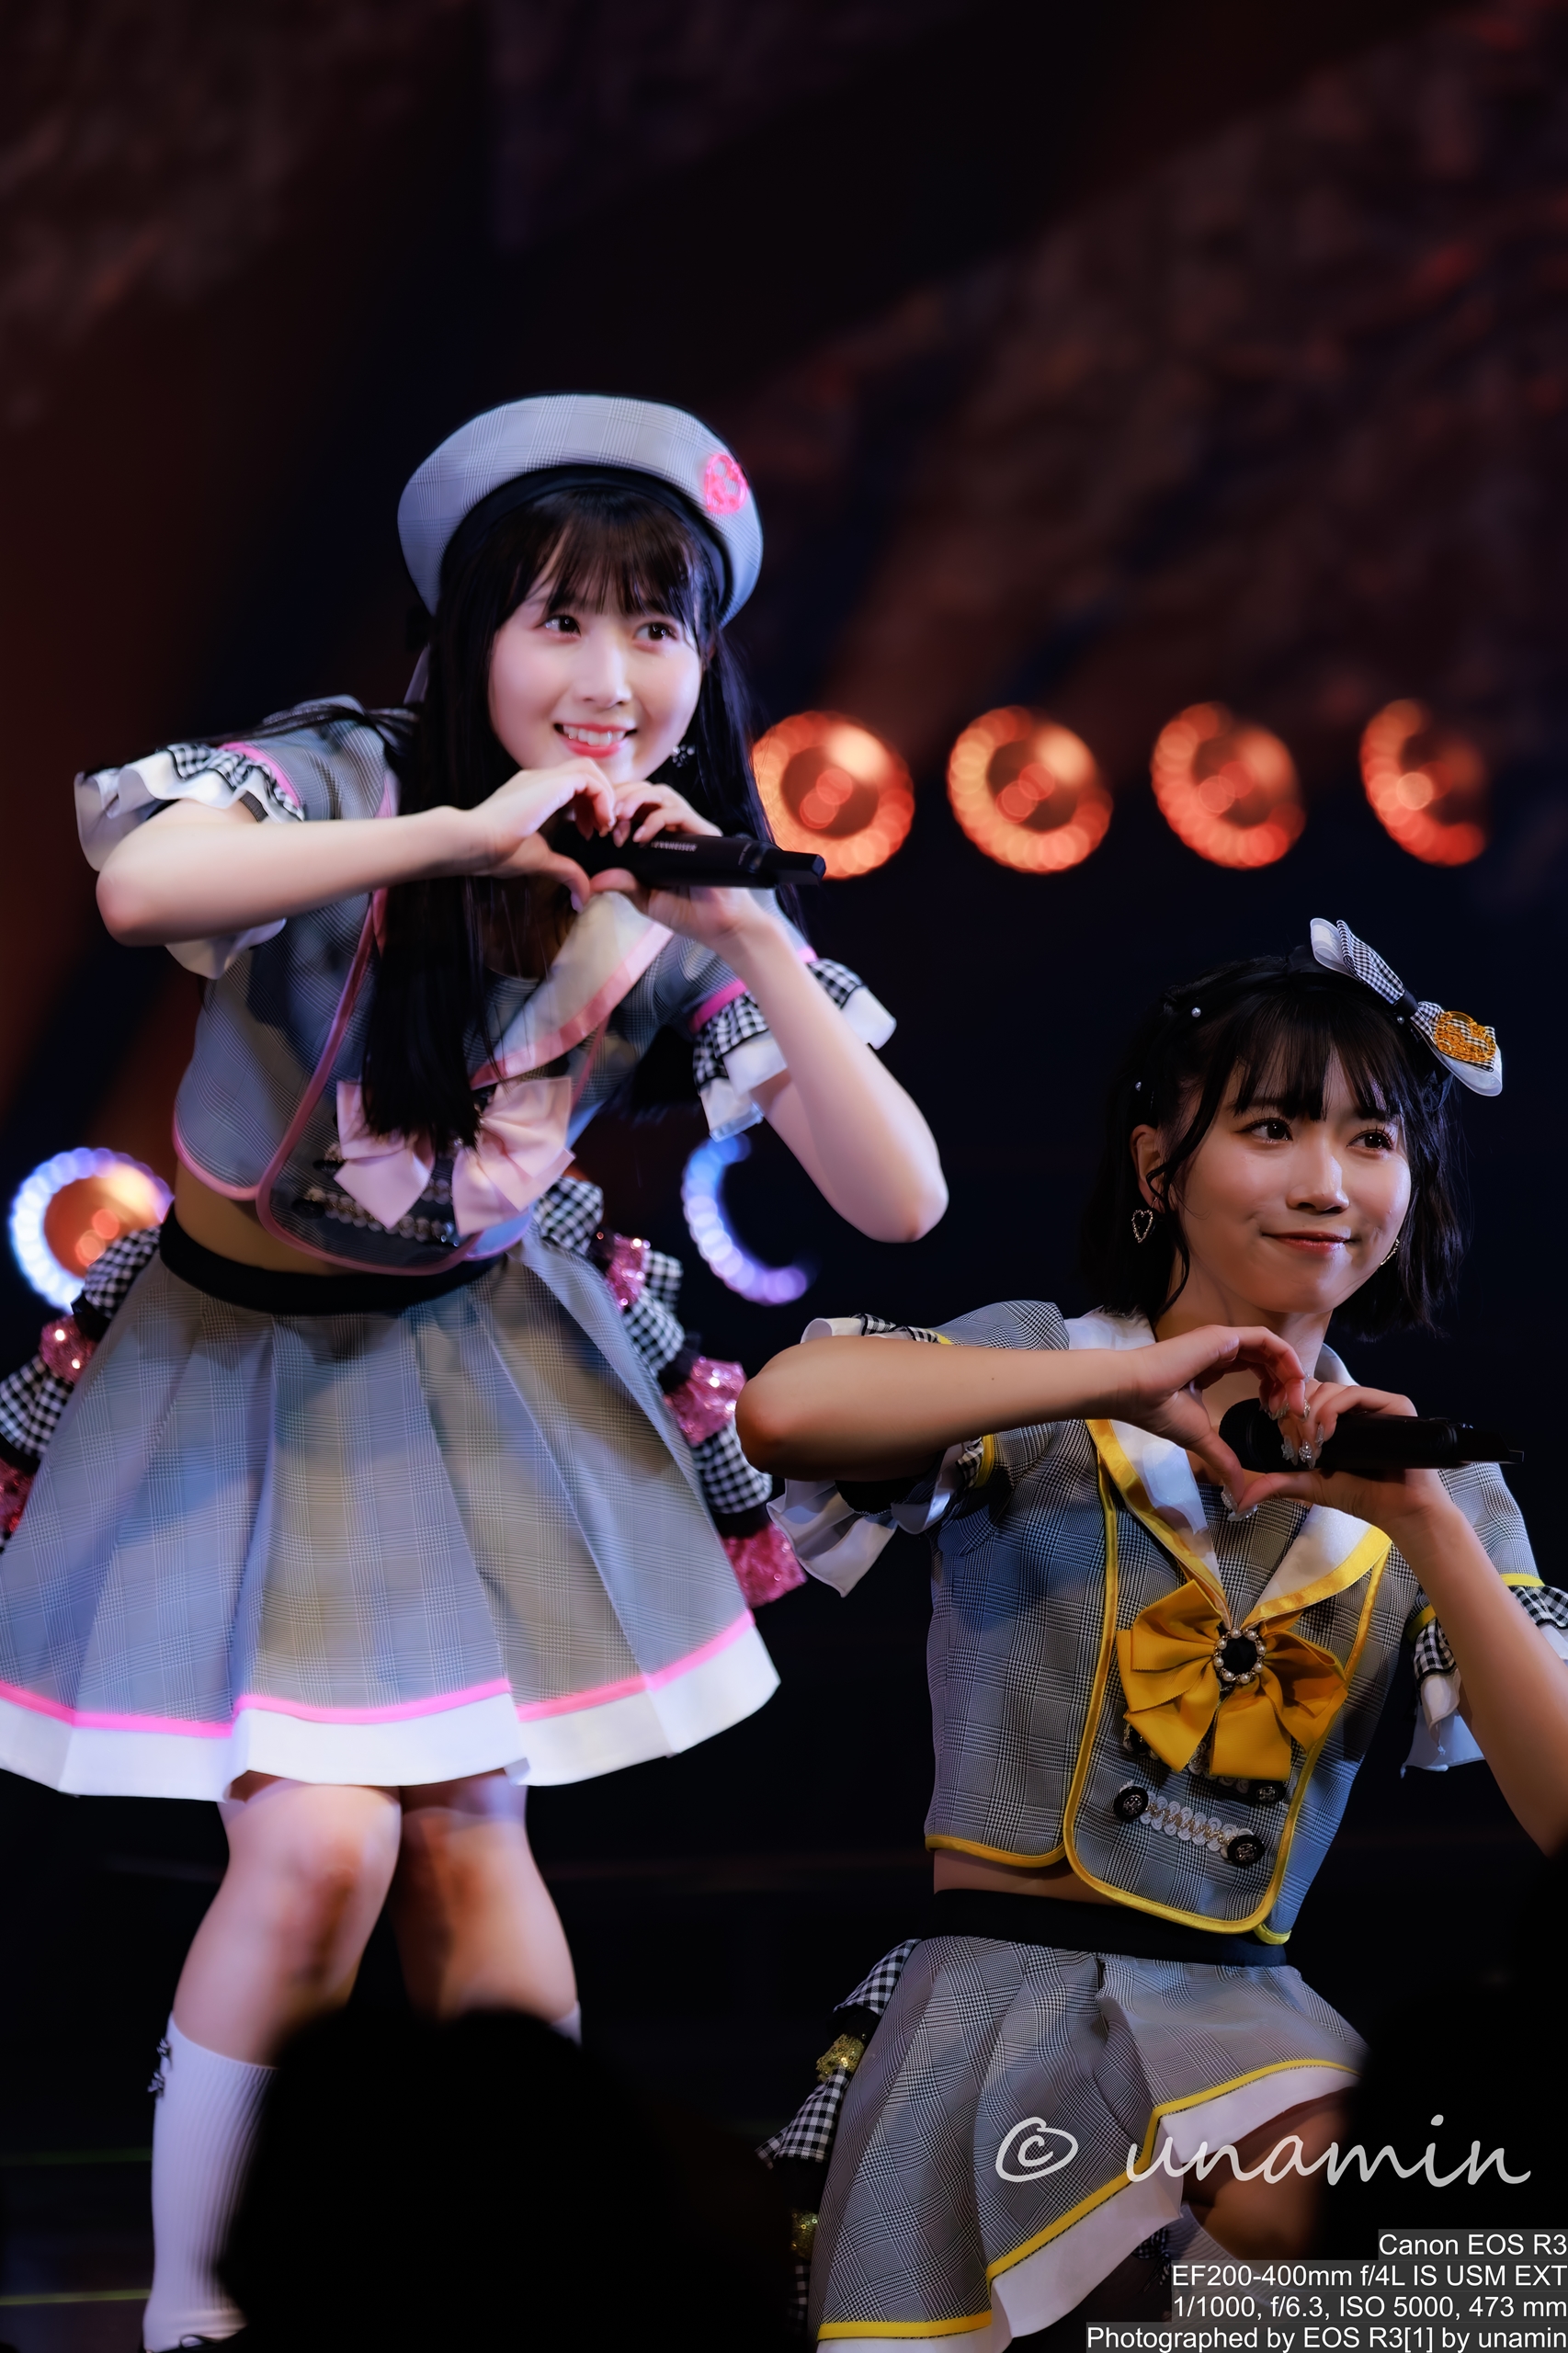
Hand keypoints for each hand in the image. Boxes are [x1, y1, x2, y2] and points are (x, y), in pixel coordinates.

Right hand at [457, 761, 618, 896]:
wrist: (473, 841)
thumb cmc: (495, 852)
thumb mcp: (540, 861)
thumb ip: (565, 872)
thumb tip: (582, 899)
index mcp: (533, 793)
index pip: (571, 785)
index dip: (588, 806)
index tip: (587, 834)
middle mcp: (539, 779)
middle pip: (583, 772)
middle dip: (600, 799)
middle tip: (601, 829)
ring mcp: (543, 777)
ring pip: (588, 769)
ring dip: (603, 796)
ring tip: (602, 825)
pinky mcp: (551, 783)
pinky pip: (588, 779)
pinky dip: (602, 798)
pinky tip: (598, 822)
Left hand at [586, 782, 774, 948]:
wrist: (718, 927)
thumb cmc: (687, 911)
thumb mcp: (645, 898)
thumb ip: (623, 884)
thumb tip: (594, 880)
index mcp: (660, 837)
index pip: (637, 805)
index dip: (615, 808)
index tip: (600, 829)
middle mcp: (676, 827)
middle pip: (647, 792)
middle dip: (622, 797)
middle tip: (606, 817)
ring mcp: (692, 828)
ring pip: (663, 794)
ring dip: (637, 799)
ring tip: (621, 817)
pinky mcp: (705, 835)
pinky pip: (680, 814)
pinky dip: (657, 819)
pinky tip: (641, 837)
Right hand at [1112, 1325, 1308, 1497]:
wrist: (1134, 1390)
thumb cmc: (1158, 1409)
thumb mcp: (1200, 1438)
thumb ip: (1223, 1460)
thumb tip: (1237, 1496)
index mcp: (1212, 1366)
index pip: (1254, 1368)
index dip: (1273, 1389)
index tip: (1278, 1415)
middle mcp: (1221, 1350)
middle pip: (1267, 1359)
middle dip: (1287, 1383)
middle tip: (1293, 1412)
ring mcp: (1223, 1341)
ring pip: (1271, 1348)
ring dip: (1290, 1372)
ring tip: (1294, 1402)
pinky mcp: (1225, 1337)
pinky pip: (1267, 1339)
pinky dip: (1287, 1357)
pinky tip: (1293, 1380)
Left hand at [1229, 1379, 1453, 1528]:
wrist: (1399, 1511)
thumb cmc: (1360, 1495)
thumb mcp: (1311, 1484)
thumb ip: (1279, 1482)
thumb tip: (1242, 1497)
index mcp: (1337, 1417)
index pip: (1304, 1395)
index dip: (1285, 1403)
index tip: (1272, 1419)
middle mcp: (1355, 1405)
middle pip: (1314, 1387)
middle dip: (1295, 1410)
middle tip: (1294, 1440)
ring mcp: (1375, 1402)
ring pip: (1330, 1389)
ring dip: (1312, 1413)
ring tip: (1312, 1444)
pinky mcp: (1394, 1404)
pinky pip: (1355, 1394)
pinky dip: (1333, 1410)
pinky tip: (1327, 1433)